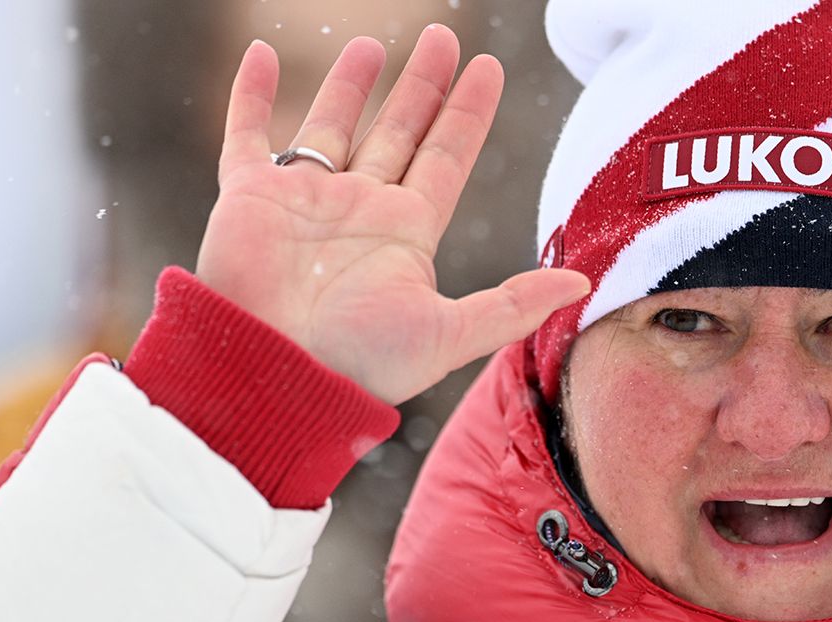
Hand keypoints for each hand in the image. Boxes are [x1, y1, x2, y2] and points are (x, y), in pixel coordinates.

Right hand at [195, 26, 589, 405]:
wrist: (274, 374)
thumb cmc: (358, 365)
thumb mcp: (448, 335)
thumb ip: (513, 305)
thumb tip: (583, 284)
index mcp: (406, 234)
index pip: (446, 158)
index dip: (467, 113)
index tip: (487, 68)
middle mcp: (359, 211)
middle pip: (398, 132)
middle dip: (421, 86)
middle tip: (442, 38)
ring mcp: (304, 201)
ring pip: (332, 126)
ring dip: (350, 85)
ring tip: (373, 44)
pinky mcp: (248, 198)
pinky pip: (248, 134)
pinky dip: (252, 95)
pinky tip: (263, 54)